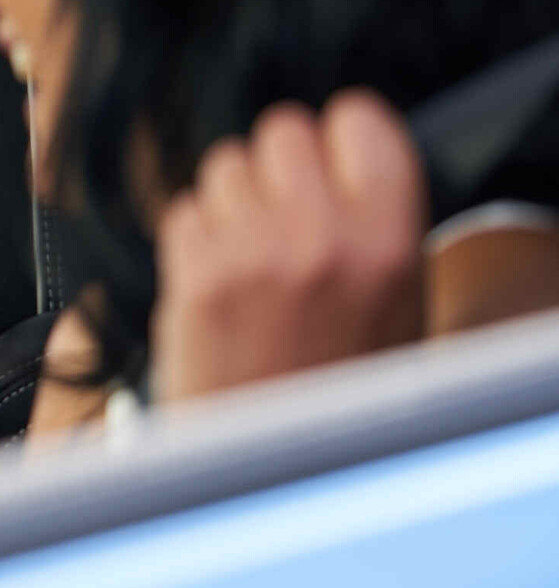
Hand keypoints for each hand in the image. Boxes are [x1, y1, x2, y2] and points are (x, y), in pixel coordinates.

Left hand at [151, 91, 426, 400]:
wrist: (277, 470)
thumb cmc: (341, 389)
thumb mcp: (402, 301)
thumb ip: (373, 216)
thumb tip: (335, 143)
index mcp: (387, 242)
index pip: (357, 118)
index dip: (341, 140)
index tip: (335, 161)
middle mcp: (317, 240)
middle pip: (281, 130)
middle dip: (281, 169)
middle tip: (289, 219)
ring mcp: (247, 255)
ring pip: (225, 165)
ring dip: (234, 199)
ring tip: (255, 258)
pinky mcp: (190, 276)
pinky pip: (184, 210)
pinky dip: (196, 236)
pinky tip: (220, 281)